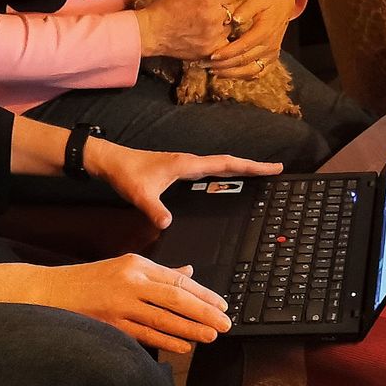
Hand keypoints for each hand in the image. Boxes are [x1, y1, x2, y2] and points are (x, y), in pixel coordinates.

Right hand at [53, 255, 233, 353]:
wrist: (51, 292)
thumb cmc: (90, 280)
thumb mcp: (125, 267)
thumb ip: (159, 272)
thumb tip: (188, 272)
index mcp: (137, 265)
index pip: (178, 280)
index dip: (203, 294)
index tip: (222, 305)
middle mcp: (131, 282)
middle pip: (176, 298)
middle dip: (204, 312)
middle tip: (224, 324)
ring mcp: (120, 304)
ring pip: (163, 318)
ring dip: (189, 329)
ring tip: (210, 336)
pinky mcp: (110, 324)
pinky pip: (144, 334)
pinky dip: (165, 341)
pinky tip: (183, 346)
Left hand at [88, 139, 282, 228]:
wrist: (110, 162)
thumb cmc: (126, 173)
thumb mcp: (140, 194)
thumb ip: (154, 209)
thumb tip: (169, 224)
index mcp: (187, 165)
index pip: (226, 164)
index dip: (251, 166)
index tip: (273, 168)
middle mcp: (190, 163)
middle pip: (229, 163)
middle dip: (252, 167)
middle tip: (275, 171)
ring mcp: (185, 166)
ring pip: (219, 167)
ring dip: (239, 169)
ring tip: (258, 176)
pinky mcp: (178, 171)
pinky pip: (208, 173)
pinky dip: (223, 175)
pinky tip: (224, 184)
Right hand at [137, 0, 241, 59]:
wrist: (152, 32)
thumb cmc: (166, 7)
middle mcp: (215, 18)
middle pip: (234, 11)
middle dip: (226, 10)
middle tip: (215, 11)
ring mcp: (214, 36)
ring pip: (230, 28)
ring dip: (223, 26)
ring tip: (209, 25)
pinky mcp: (210, 50)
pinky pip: (224, 43)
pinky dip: (219, 40)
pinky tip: (208, 36)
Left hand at [205, 0, 296, 79]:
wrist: (285, 4)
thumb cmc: (268, 0)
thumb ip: (246, 9)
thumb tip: (234, 19)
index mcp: (265, 31)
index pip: (243, 46)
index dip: (227, 52)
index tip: (212, 55)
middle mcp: (269, 46)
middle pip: (244, 61)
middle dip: (224, 65)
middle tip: (206, 65)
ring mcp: (272, 54)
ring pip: (251, 70)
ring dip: (232, 74)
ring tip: (215, 72)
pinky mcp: (272, 58)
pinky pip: (259, 73)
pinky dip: (245, 76)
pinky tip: (231, 75)